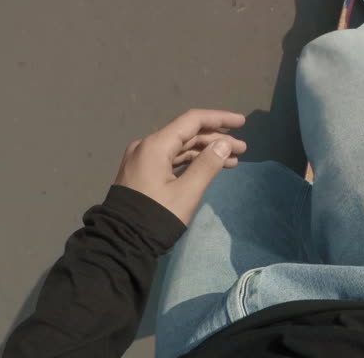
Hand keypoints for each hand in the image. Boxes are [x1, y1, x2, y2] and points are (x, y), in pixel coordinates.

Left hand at [114, 109, 247, 223]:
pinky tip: (210, 167)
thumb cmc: (156, 216)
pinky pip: (171, 159)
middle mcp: (147, 146)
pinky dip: (192, 162)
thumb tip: (224, 144)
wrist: (121, 243)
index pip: (192, 121)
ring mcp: (142, 160)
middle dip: (216, 139)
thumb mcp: (186, 192)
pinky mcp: (142, 173)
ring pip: (180, 148)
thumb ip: (207, 165)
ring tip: (232, 160)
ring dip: (206, 152)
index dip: (219, 119)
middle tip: (242, 149)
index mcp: (155, 145)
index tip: (241, 123)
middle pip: (187, 134)